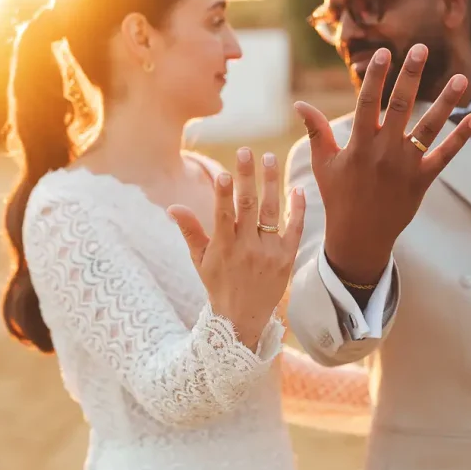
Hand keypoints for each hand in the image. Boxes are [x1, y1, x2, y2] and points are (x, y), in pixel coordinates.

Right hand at [168, 150, 305, 351]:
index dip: (224, 193)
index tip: (225, 172)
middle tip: (247, 151)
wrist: (244, 318)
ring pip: (272, 211)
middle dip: (247, 177)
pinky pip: (294, 229)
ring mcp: (269, 252)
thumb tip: (172, 206)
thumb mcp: (200, 260)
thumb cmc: (218, 284)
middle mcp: (247, 248)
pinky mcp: (287, 258)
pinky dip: (297, 209)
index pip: (223, 215)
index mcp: (224, 247)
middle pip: (248, 206)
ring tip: (270, 158)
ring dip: (272, 183)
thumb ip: (190, 231)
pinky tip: (296, 188)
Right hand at [294, 45, 470, 286]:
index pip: (368, 103)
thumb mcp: (324, 162)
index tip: (385, 52)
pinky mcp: (423, 180)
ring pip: (429, 128)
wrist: (359, 236)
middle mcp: (384, 152)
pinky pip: (445, 155)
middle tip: (421, 48)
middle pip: (400, 107)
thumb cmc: (339, 196)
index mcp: (359, 145)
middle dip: (410, 76)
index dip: (377, 77)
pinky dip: (460, 138)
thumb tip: (299, 104)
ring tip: (461, 78)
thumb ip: (315, 130)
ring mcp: (405, 166)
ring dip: (446, 102)